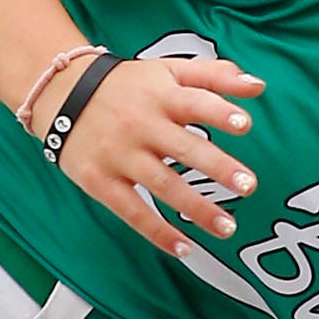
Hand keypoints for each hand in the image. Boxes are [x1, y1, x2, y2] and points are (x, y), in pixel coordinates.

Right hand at [31, 55, 263, 258]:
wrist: (61, 93)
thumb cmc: (127, 86)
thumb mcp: (167, 70)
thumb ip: (214, 75)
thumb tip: (258, 86)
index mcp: (161, 96)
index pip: (195, 102)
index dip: (219, 112)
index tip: (244, 125)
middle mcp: (142, 125)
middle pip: (183, 148)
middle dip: (217, 167)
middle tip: (249, 185)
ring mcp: (120, 155)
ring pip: (162, 185)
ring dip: (197, 208)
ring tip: (227, 227)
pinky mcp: (100, 181)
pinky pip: (132, 211)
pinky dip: (158, 232)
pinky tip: (184, 248)